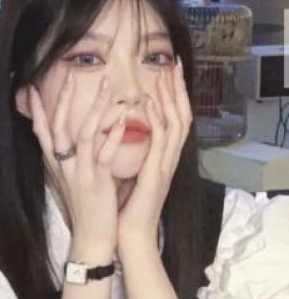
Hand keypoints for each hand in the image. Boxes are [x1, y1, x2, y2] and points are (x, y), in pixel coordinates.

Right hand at [28, 72, 125, 263]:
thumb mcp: (70, 181)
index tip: (31, 89)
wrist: (91, 237)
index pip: (42, 132)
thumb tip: (64, 143)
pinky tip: (122, 121)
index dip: (36, 110)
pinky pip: (103, 155)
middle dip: (63, 99)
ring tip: (106, 87)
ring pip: (82, 134)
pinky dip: (111, 137)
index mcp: (56, 165)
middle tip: (70, 74)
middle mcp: (63, 166)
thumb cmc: (84, 208)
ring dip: (93, 109)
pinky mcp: (96, 182)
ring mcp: (79, 173)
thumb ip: (67, 160)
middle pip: (58, 126)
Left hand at [117, 59, 191, 258]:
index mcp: (160, 158)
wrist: (126, 234)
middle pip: (181, 116)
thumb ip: (131, 152)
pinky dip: (159, 121)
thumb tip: (118, 131)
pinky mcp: (156, 175)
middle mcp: (167, 159)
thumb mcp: (128, 172)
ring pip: (176, 125)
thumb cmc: (124, 205)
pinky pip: (161, 143)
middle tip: (174, 65)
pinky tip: (153, 103)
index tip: (166, 73)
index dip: (172, 96)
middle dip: (178, 90)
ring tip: (167, 74)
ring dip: (172, 98)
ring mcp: (165, 166)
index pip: (171, 120)